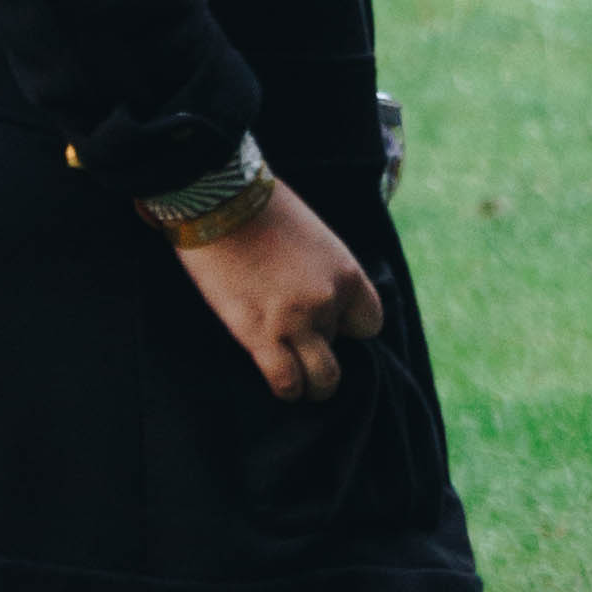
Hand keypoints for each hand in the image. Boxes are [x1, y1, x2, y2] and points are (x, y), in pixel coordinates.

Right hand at [177, 179, 383, 403]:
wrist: (221, 201)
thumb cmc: (262, 209)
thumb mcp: (313, 235)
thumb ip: (321, 270)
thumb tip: (314, 290)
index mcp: (346, 273)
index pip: (370, 323)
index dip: (348, 327)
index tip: (329, 324)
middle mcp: (328, 301)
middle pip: (341, 347)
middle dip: (324, 348)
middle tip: (302, 342)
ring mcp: (296, 322)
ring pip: (323, 378)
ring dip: (314, 385)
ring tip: (301, 385)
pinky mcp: (259, 335)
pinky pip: (286, 381)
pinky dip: (287, 389)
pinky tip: (282, 387)